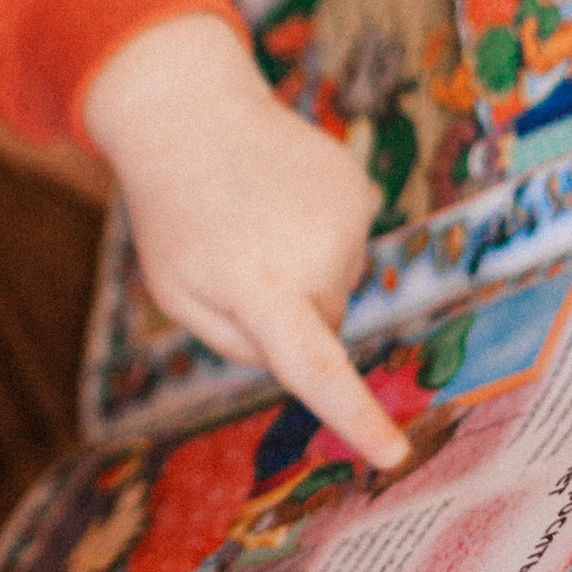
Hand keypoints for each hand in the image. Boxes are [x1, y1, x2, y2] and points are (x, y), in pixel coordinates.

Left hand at [81, 14, 405, 471]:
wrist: (190, 114)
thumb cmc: (176, 218)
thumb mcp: (182, 295)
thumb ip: (242, 342)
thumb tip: (311, 352)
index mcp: (260, 286)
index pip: (315, 368)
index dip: (357, 417)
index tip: (395, 457)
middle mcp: (317, 251)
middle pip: (322, 326)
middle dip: (287, 311)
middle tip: (239, 257)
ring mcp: (347, 214)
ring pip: (336, 285)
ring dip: (301, 266)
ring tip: (255, 217)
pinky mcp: (360, 188)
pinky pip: (346, 246)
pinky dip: (316, 234)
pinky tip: (279, 198)